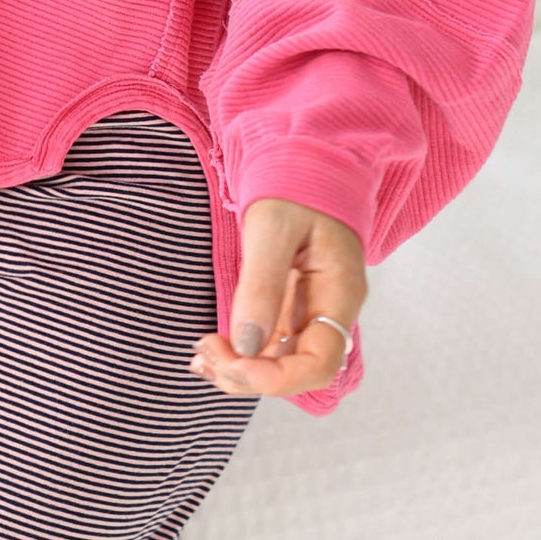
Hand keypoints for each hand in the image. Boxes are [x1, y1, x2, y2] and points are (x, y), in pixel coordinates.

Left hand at [189, 198, 366, 400]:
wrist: (302, 161)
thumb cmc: (294, 184)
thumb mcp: (273, 227)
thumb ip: (262, 285)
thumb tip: (246, 343)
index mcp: (339, 292)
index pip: (320, 363)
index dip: (278, 378)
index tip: (235, 362)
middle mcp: (329, 311)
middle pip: (298, 372)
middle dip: (251, 375)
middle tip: (206, 353)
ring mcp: (308, 312)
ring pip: (279, 364)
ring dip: (240, 370)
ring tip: (200, 357)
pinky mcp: (288, 308)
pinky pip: (267, 345)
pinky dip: (239, 355)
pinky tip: (210, 351)